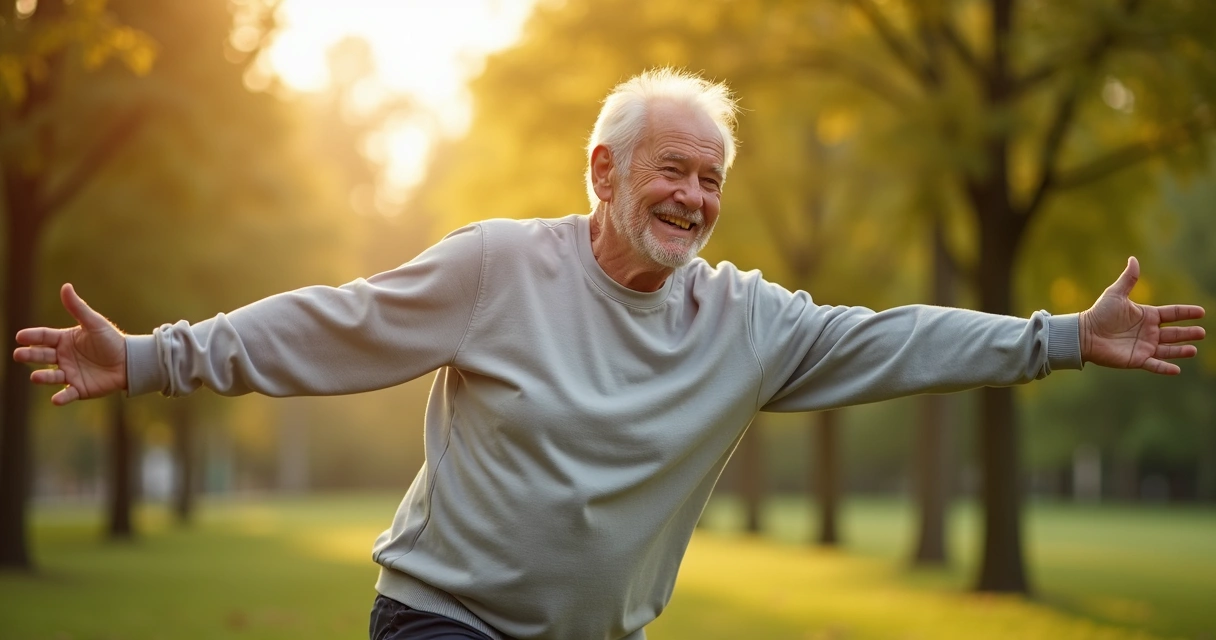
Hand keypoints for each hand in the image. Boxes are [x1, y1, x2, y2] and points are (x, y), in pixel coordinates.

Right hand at [12, 284, 127, 404]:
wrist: (130, 361)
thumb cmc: (111, 340)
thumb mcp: (94, 323)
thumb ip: (78, 308)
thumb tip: (65, 286)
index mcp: (64, 340)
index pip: (44, 337)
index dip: (32, 337)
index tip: (21, 336)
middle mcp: (62, 357)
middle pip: (42, 356)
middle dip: (29, 355)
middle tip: (19, 354)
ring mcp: (69, 374)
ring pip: (51, 376)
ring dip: (43, 377)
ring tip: (35, 377)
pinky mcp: (79, 389)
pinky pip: (68, 394)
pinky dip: (61, 398)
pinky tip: (56, 399)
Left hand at [1079, 257, 1205, 374]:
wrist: (1084, 334)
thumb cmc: (1099, 313)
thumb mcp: (1115, 294)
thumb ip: (1128, 279)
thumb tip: (1133, 259)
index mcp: (1147, 316)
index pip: (1172, 314)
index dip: (1186, 312)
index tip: (1201, 312)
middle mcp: (1149, 332)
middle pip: (1174, 333)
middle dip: (1188, 333)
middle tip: (1202, 333)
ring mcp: (1144, 346)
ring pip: (1168, 349)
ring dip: (1181, 350)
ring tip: (1193, 349)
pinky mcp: (1136, 359)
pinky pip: (1154, 365)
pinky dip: (1165, 368)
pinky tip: (1176, 369)